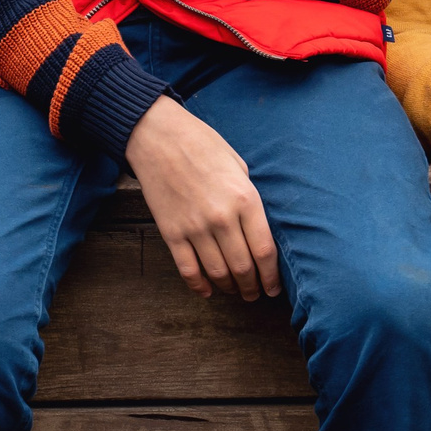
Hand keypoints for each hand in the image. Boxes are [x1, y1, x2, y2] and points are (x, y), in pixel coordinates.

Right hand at [126, 96, 279, 300]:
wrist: (157, 136)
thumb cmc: (202, 144)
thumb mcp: (238, 165)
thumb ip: (248, 197)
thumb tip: (255, 226)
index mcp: (245, 199)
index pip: (265, 251)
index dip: (271, 277)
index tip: (273, 288)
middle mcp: (222, 218)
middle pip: (243, 267)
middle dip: (251, 286)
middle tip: (254, 294)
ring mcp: (195, 227)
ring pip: (218, 273)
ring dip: (229, 288)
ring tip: (234, 292)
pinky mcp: (171, 232)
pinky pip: (188, 269)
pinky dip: (198, 285)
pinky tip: (206, 291)